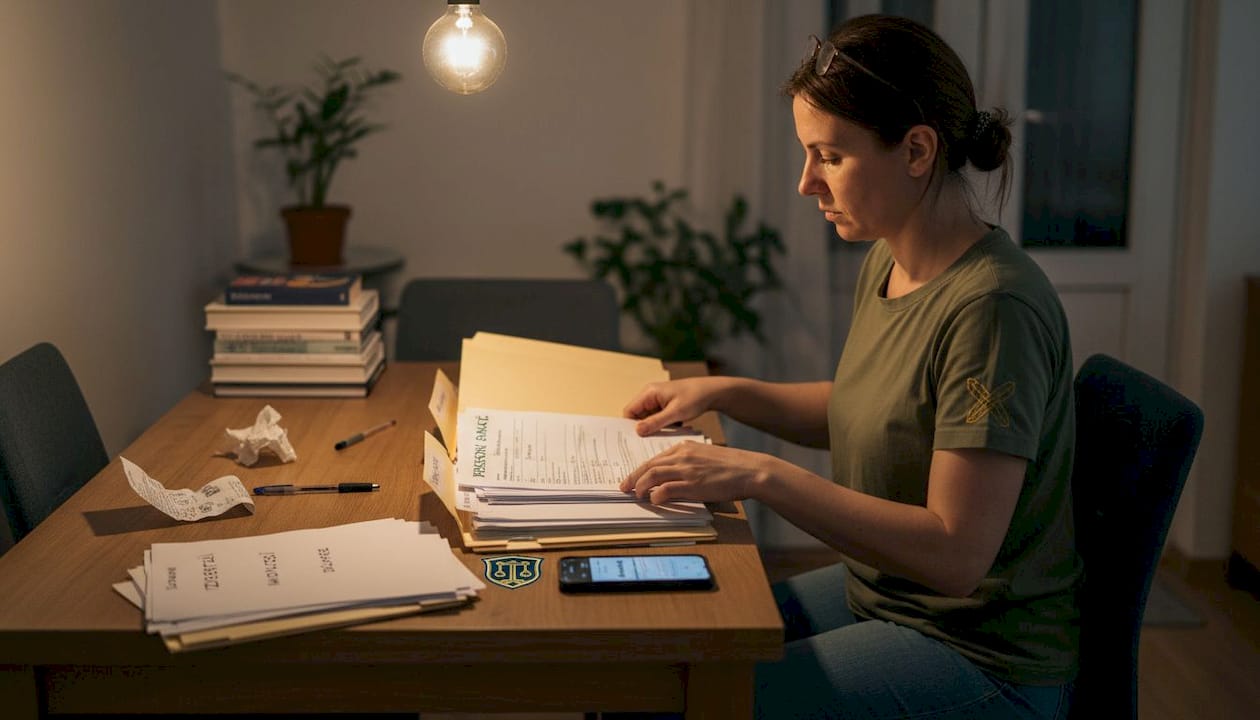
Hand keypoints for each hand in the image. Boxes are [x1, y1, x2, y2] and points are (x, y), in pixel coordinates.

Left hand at [619, 441, 769, 504]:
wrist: (749, 470)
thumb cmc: (730, 466)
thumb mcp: (705, 457)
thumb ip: (688, 462)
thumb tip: (672, 477)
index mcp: (685, 447)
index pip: (655, 458)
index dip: (641, 469)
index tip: (633, 477)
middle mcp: (682, 456)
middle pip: (649, 465)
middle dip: (634, 477)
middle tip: (624, 487)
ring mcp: (687, 469)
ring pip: (653, 475)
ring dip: (641, 486)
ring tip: (635, 495)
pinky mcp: (692, 484)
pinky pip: (666, 489)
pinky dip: (657, 495)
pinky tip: (654, 500)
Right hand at [623, 376, 726, 435]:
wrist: (712, 392)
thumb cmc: (695, 398)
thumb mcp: (675, 412)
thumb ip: (655, 422)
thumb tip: (637, 431)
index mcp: (649, 393)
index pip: (629, 411)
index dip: (629, 426)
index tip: (634, 441)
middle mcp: (650, 395)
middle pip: (637, 416)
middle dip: (642, 429)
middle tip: (647, 443)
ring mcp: (657, 401)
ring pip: (647, 419)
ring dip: (653, 428)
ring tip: (660, 438)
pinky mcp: (665, 407)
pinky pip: (656, 419)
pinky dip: (661, 427)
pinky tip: (668, 434)